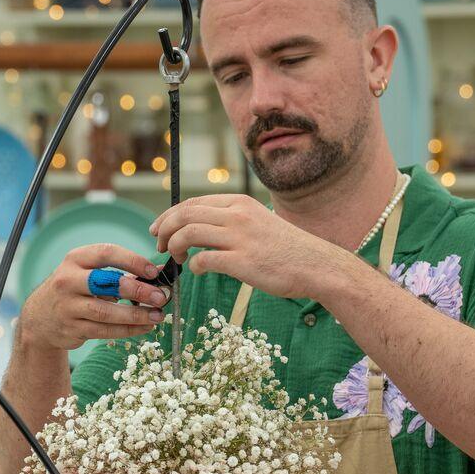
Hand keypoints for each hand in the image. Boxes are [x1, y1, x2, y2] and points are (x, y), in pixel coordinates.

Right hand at [19, 242, 168, 350]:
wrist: (40, 317)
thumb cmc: (75, 289)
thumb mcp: (90, 273)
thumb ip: (123, 272)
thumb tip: (159, 272)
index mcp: (75, 259)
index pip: (106, 253)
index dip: (132, 261)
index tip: (154, 271)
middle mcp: (68, 281)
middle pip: (106, 283)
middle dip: (137, 290)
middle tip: (160, 297)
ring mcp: (68, 307)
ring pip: (106, 312)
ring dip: (136, 315)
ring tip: (158, 315)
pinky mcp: (72, 329)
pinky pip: (105, 331)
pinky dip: (128, 330)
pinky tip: (145, 327)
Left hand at [150, 194, 328, 298]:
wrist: (316, 265)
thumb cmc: (287, 249)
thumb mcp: (259, 222)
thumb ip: (233, 220)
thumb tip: (202, 227)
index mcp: (240, 203)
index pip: (193, 202)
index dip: (170, 215)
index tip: (159, 228)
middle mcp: (238, 215)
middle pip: (185, 214)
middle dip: (164, 229)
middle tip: (158, 244)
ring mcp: (240, 238)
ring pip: (188, 234)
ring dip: (173, 247)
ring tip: (176, 259)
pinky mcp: (242, 262)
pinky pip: (203, 260)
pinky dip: (194, 266)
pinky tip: (198, 271)